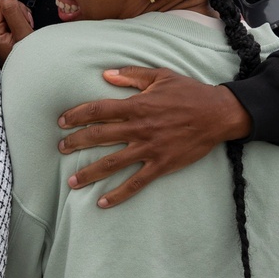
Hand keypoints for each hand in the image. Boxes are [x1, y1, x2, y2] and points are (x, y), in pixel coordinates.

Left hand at [0, 0, 33, 65]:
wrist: (34, 75)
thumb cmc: (30, 58)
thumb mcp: (23, 31)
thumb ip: (12, 8)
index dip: (14, 6)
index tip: (22, 20)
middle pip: (2, 6)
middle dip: (17, 12)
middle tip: (25, 28)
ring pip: (6, 12)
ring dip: (19, 18)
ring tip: (24, 33)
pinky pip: (7, 21)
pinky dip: (17, 24)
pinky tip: (21, 34)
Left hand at [57, 66, 252, 207]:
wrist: (218, 114)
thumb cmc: (189, 92)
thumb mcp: (160, 76)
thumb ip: (132, 76)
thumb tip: (106, 75)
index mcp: (137, 105)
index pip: (98, 110)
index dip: (77, 115)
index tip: (62, 121)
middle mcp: (139, 128)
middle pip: (99, 136)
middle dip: (76, 142)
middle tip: (60, 148)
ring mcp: (149, 148)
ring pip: (113, 162)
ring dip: (90, 172)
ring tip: (72, 181)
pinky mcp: (161, 165)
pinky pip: (136, 182)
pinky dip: (119, 194)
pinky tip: (103, 202)